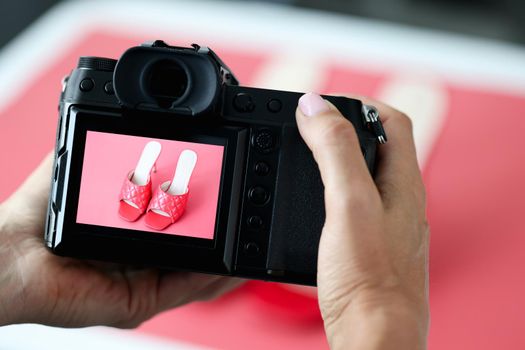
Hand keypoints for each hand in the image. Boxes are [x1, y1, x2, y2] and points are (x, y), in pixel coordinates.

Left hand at [0, 153, 240, 327]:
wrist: (11, 256)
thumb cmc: (39, 217)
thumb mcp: (82, 171)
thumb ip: (108, 152)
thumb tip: (132, 126)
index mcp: (131, 235)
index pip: (177, 226)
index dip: (203, 213)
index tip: (222, 194)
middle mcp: (140, 261)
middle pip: (193, 250)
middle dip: (222, 235)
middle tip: (245, 215)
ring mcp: (142, 282)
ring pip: (196, 274)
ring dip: (225, 258)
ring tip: (248, 238)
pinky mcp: (140, 302)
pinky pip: (184, 290)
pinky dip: (210, 276)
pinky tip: (228, 262)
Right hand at [296, 93, 428, 348]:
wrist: (371, 334)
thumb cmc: (369, 279)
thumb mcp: (348, 204)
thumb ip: (334, 151)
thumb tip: (314, 106)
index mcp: (402, 183)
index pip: (393, 121)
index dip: (361, 101)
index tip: (325, 102)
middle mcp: (399, 200)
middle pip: (378, 145)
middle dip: (344, 126)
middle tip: (309, 124)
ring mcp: (384, 223)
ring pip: (362, 174)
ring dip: (335, 156)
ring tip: (304, 152)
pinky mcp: (367, 244)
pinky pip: (351, 203)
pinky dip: (330, 189)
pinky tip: (310, 200)